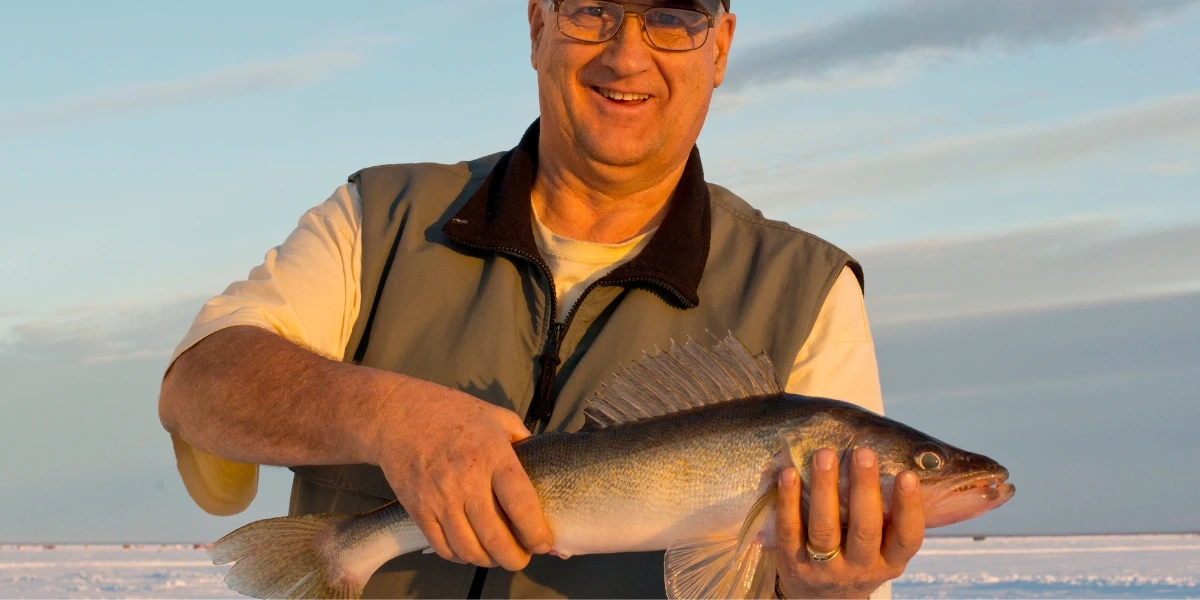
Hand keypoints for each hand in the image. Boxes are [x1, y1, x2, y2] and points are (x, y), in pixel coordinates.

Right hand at [368, 376, 553, 570]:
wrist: (399, 414)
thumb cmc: (453, 413)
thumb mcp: (496, 417)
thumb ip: (522, 440)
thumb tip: (541, 466)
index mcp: (493, 455)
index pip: (521, 505)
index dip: (536, 533)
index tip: (544, 543)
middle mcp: (466, 480)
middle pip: (495, 537)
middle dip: (514, 558)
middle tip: (522, 558)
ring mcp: (440, 498)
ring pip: (469, 549)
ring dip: (488, 561)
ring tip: (498, 557)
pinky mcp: (418, 509)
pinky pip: (442, 547)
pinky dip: (460, 557)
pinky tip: (470, 550)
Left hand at [774, 448, 923, 598]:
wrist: (822, 599)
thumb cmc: (858, 558)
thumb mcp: (882, 549)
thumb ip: (888, 517)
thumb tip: (896, 459)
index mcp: (890, 562)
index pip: (906, 538)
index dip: (909, 508)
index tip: (908, 475)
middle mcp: (860, 568)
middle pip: (864, 529)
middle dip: (864, 488)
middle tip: (863, 453)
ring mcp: (824, 569)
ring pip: (825, 528)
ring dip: (824, 488)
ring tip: (824, 455)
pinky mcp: (793, 563)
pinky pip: (789, 530)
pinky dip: (788, 500)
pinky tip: (788, 474)